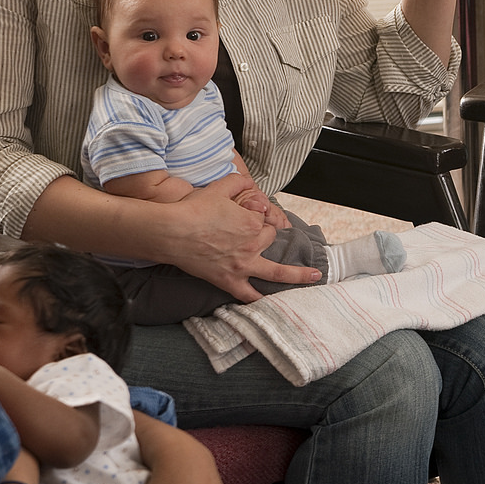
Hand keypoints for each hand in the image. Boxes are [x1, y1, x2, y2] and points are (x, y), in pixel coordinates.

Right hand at [167, 173, 320, 299]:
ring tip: (313, 277)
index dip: (257, 219)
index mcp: (252, 223)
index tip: (246, 218)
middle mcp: (252, 244)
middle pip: (269, 240)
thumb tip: (248, 178)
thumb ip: (238, 180)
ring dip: (297, 275)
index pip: (265, 221)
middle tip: (247, 236)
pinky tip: (272, 305)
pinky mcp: (228, 280)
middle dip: (263, 237)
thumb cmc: (192, 209)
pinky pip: (248, 295)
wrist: (171, 231)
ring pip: (276, 272)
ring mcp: (242, 265)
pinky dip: (260, 301)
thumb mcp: (218, 187)